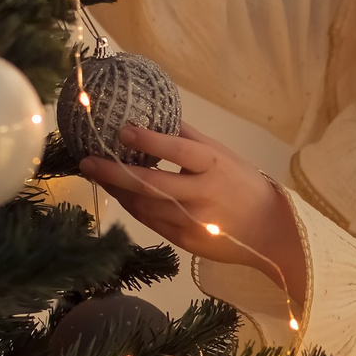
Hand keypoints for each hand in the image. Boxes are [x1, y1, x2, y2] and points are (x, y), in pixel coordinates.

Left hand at [77, 125, 308, 308]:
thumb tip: (154, 114)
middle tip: (87, 160)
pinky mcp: (185, 241)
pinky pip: (150, 222)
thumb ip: (189, 138)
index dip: (150, 141)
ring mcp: (192, 222)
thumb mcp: (223, 155)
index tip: (122, 129)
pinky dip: (132, 206)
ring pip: (144, 206)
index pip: (179, 152)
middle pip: (151, 185)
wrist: (268, 231)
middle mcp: (202, 195)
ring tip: (97, 173)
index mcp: (214, 167)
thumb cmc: (243, 185)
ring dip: (118, 190)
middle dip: (114, 173)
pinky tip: (120, 193)